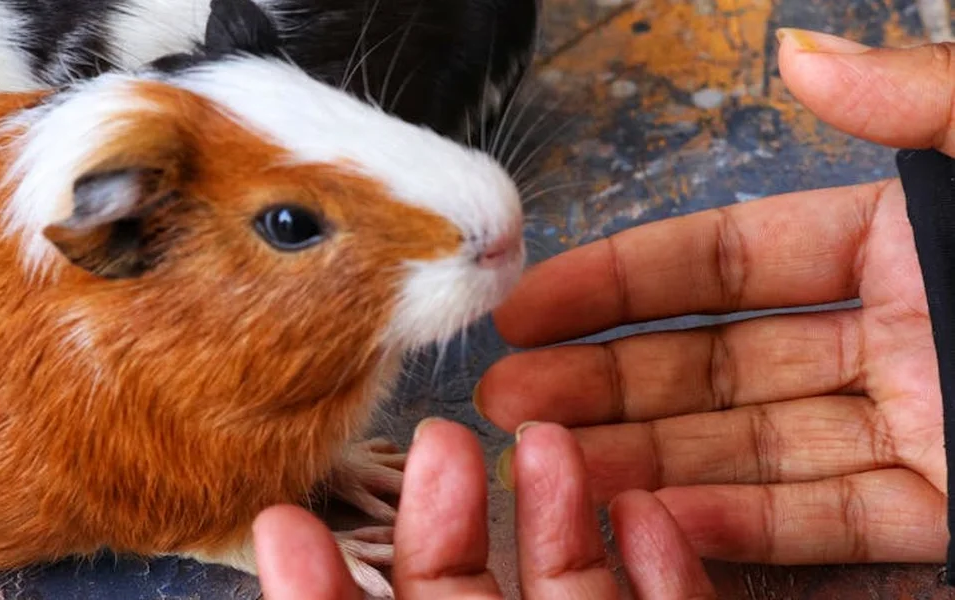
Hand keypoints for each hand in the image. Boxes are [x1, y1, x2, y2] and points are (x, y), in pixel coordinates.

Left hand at [251, 419, 715, 598]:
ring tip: (546, 437)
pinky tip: (648, 507)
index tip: (284, 517)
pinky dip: (671, 568)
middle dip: (445, 518)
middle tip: (437, 436)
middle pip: (470, 594)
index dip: (327, 592)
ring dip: (560, 514)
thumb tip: (271, 540)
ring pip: (578, 592)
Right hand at [476, 30, 954, 565]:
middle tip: (510, 398)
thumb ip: (921, 104)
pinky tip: (659, 522)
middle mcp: (897, 334)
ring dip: (650, 463)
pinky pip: (829, 520)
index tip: (532, 305)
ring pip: (754, 451)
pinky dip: (742, 526)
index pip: (723, 261)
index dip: (618, 282)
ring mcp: (920, 428)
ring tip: (554, 469)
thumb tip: (798, 56)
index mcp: (902, 239)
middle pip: (716, 363)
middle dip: (604, 382)